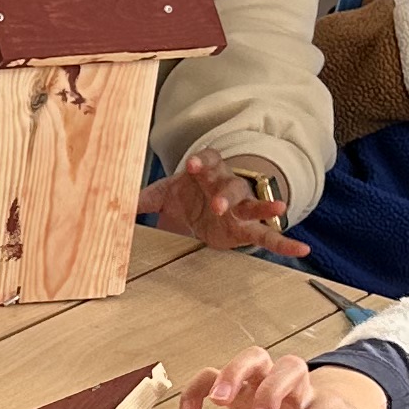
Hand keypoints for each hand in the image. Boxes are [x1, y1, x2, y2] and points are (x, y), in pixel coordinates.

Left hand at [139, 151, 309, 259]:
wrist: (204, 206)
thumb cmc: (186, 194)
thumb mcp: (163, 194)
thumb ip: (140, 198)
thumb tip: (107, 204)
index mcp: (205, 172)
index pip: (207, 161)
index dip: (202, 162)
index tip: (193, 166)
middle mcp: (225, 186)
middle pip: (229, 184)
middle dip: (224, 192)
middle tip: (216, 203)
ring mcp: (240, 207)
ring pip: (252, 204)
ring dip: (262, 207)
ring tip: (279, 209)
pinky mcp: (247, 228)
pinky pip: (268, 235)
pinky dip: (285, 241)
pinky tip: (302, 247)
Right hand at [180, 348, 387, 408]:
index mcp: (324, 407)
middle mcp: (297, 387)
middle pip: (290, 368)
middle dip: (271, 393)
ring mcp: (267, 381)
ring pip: (254, 357)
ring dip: (235, 374)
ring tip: (218, 401)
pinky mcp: (242, 385)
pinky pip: (217, 373)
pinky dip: (201, 386)